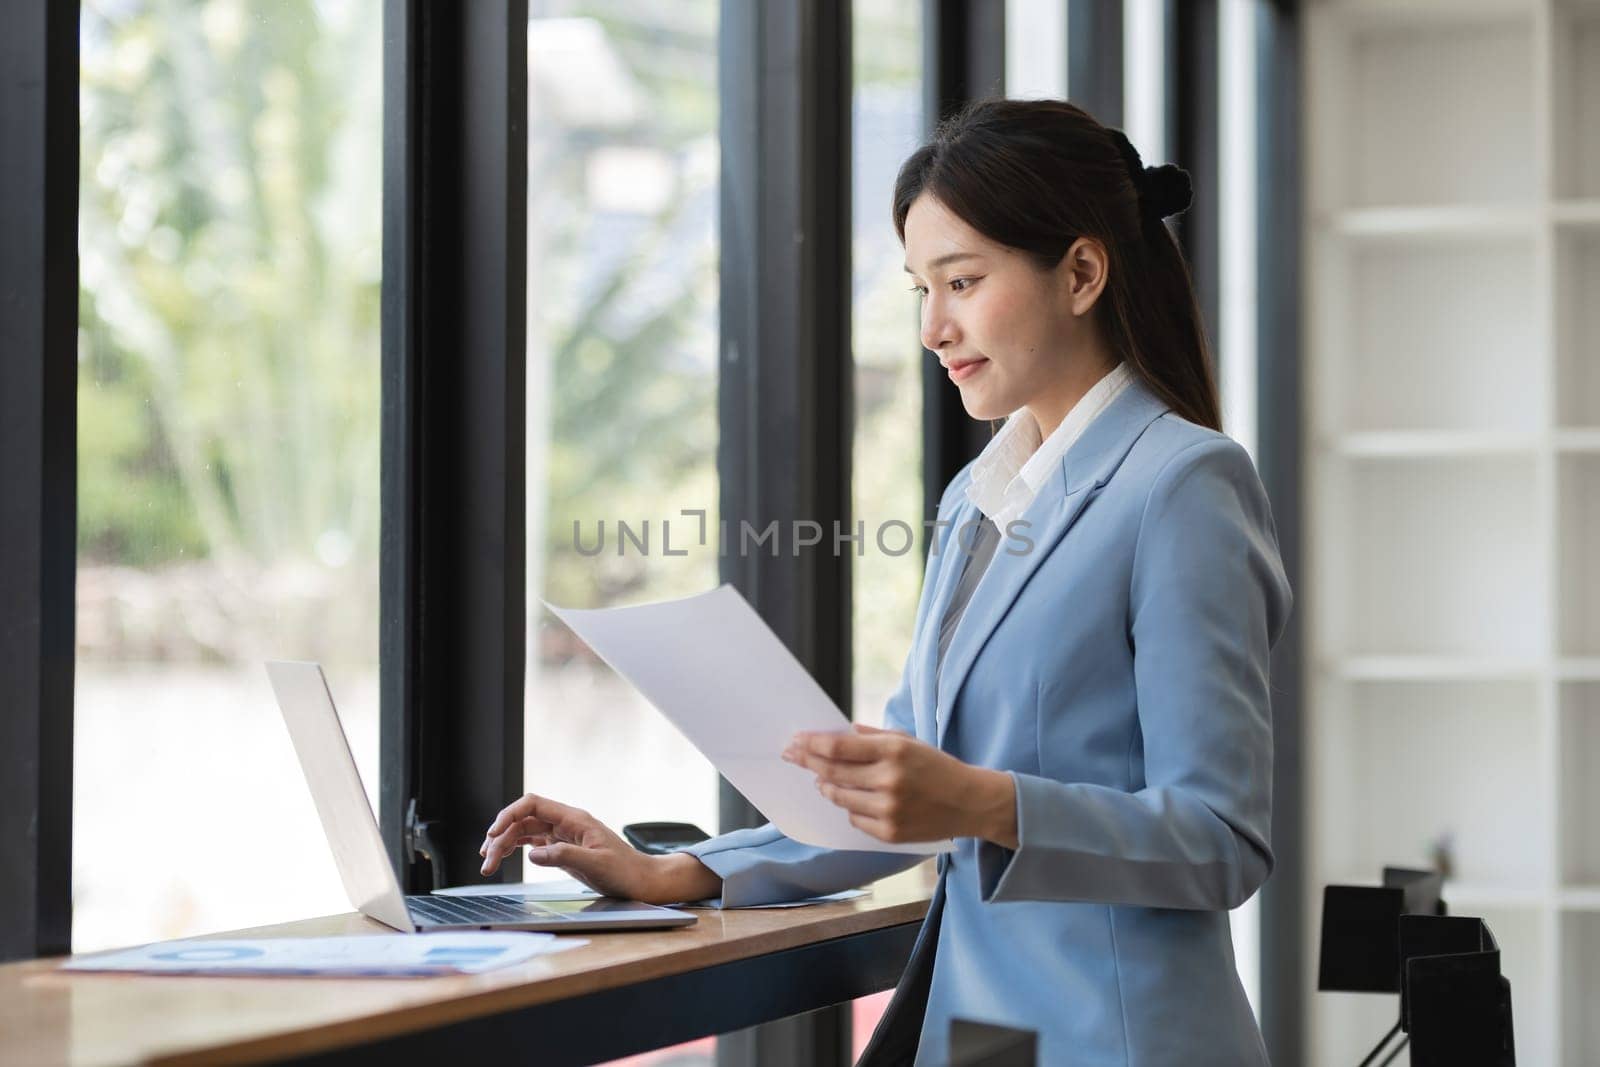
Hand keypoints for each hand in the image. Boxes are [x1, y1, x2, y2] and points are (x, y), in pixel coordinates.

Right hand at [479, 794, 672, 901]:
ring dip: (504, 844)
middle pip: (524, 819)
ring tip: (488, 863)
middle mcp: (566, 823)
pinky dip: (515, 848)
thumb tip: (534, 853)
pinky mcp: (562, 848)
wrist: (640, 880)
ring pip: (525, 831)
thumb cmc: (624, 871)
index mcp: (574, 819)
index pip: (533, 804)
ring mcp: (563, 835)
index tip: (494, 834)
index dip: (509, 815)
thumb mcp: (595, 865)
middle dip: (501, 836)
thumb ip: (564, 856)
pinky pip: (533, 841)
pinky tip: (503, 856)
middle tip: (487, 861)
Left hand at [782, 723, 1017, 848]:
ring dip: (826, 786)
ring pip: (839, 797)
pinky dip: (850, 807)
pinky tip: (855, 799)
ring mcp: (889, 809)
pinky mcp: (890, 833)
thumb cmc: (936, 767)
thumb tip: (838, 734)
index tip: (796, 741)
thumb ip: (872, 736)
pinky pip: (855, 819)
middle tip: (792, 755)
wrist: (969, 802)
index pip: (838, 748)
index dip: (812, 744)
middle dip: (808, 762)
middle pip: (832, 772)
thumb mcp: (908, 741)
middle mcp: (889, 779)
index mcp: (894, 750)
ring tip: (821, 780)